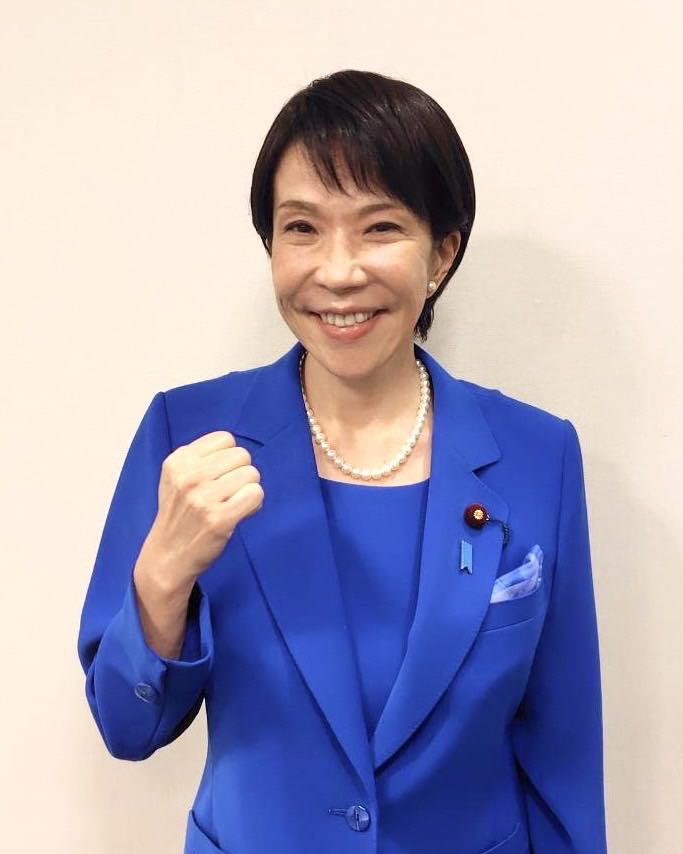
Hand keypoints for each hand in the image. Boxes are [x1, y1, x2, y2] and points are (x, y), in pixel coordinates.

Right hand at [138, 430, 263, 592]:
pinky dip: (254, 504)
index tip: (219, 475)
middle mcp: (188, 477)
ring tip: (233, 503)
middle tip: (228, 492)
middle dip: (241, 472)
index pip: (225, 438)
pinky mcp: (219, 519)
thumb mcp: (176, 477)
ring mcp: (203, 498)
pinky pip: (255, 494)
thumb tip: (238, 449)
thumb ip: (201, 458)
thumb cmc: (179, 513)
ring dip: (249, 489)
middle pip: (242, 455)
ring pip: (251, 474)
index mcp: (178, 461)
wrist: (167, 556)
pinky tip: (240, 512)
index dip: (228, 457)